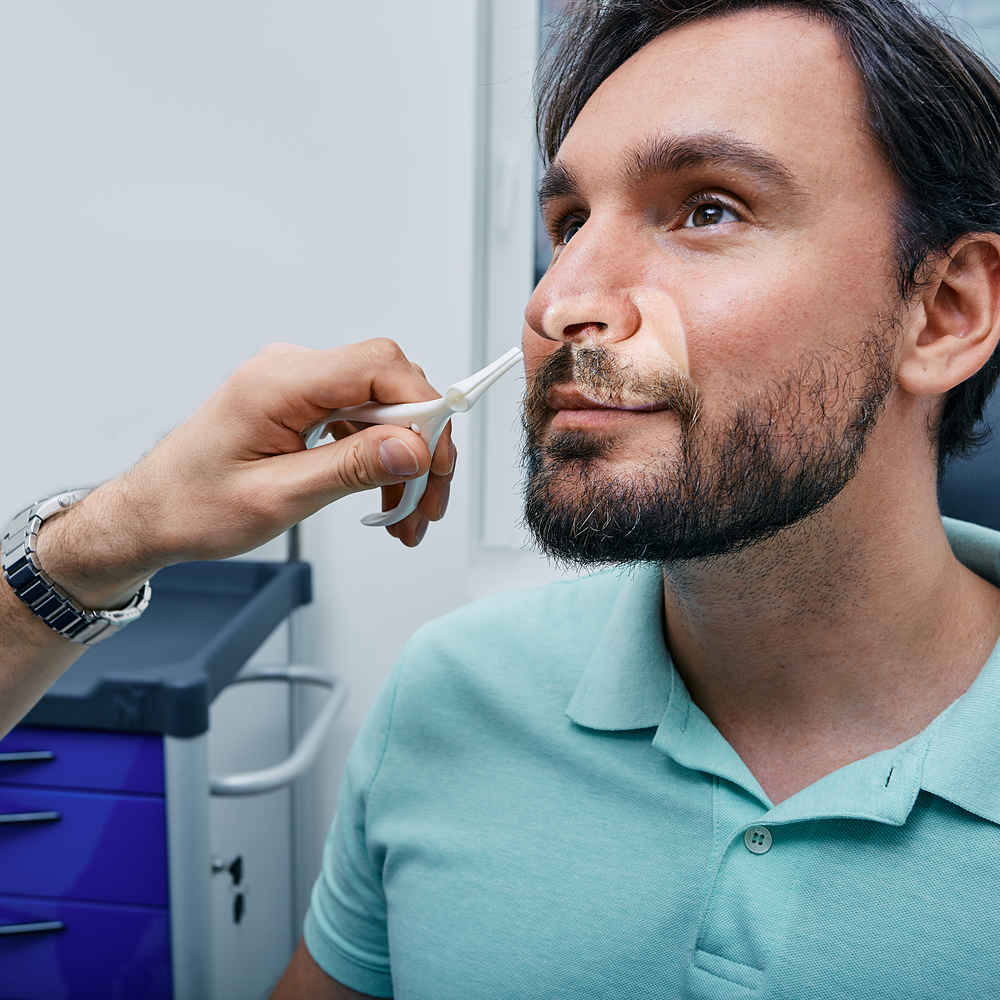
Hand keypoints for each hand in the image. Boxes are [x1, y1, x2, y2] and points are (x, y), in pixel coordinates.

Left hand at [122, 339, 456, 563]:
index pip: (377, 366)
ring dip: (405, 460)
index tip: (436, 460)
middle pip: (389, 386)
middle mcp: (291, 372)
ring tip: (408, 514)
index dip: (421, 408)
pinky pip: (361, 421)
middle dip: (421, 444)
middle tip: (429, 498)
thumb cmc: (193, 506)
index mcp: (279, 382)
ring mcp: (298, 387)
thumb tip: (412, 448)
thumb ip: (349, 467)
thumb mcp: (277, 496)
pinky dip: (381, 459)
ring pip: (382, 408)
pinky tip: (386, 498)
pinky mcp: (303, 406)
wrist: (153, 514)